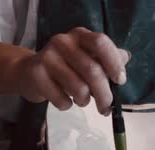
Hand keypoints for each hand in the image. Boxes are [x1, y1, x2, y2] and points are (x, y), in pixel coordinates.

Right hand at [11, 27, 130, 114]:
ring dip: (85, 101)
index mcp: (80, 36)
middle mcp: (63, 42)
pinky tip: (64, 101)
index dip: (114, 63)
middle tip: (106, 108)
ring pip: (78, 88)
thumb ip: (106, 59)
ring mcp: (48, 57)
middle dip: (104, 95)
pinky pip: (61, 99)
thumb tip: (125, 58)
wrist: (28, 72)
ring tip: (82, 101)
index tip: (120, 81)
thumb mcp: (86, 58)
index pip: (101, 43)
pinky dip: (67, 106)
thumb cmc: (64, 67)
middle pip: (92, 71)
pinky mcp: (36, 74)